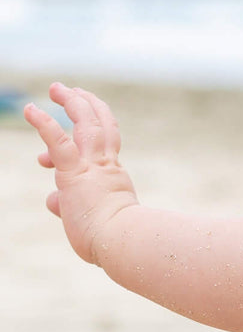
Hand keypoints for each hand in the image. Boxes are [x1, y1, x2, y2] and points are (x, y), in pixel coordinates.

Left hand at [24, 83, 138, 263]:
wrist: (123, 244)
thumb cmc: (113, 242)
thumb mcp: (90, 220)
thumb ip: (70, 206)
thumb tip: (53, 200)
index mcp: (113, 177)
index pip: (100, 150)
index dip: (76, 143)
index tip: (43, 160)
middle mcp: (106, 167)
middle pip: (101, 126)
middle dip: (85, 105)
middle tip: (71, 91)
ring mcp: (93, 167)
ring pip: (87, 124)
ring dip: (73, 102)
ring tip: (57, 87)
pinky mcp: (75, 173)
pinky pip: (58, 142)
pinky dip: (44, 123)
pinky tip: (30, 109)